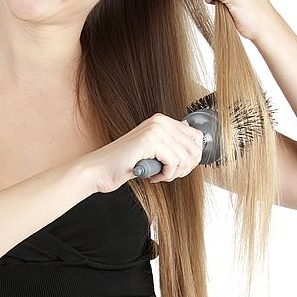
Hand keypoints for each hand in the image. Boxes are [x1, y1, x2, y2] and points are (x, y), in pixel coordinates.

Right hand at [79, 114, 204, 193]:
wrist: (100, 169)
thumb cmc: (124, 163)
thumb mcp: (153, 151)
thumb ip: (171, 145)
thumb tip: (196, 147)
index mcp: (161, 120)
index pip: (196, 136)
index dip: (193, 157)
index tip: (180, 167)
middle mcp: (159, 121)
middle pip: (195, 147)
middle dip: (186, 167)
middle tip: (170, 174)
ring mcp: (155, 129)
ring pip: (185, 157)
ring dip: (175, 173)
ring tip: (160, 175)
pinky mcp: (150, 141)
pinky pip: (174, 162)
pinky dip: (166, 175)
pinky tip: (153, 175)